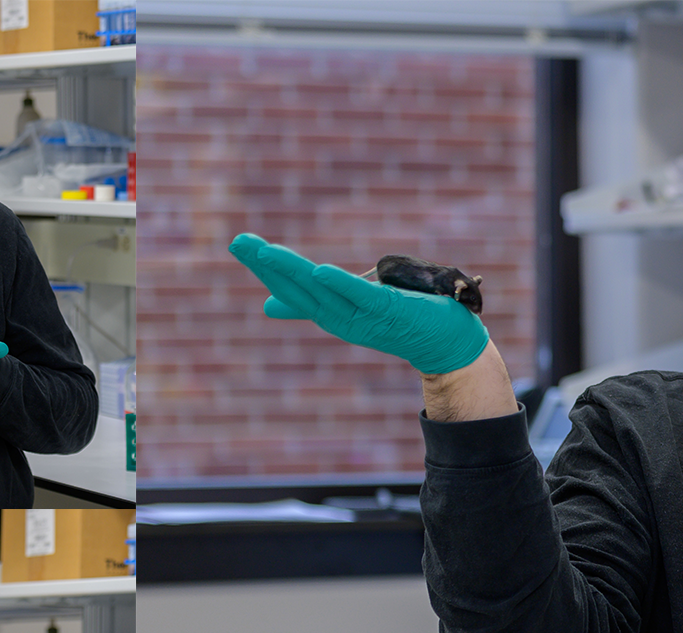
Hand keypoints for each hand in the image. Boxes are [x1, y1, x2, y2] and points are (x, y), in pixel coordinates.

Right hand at [228, 233, 489, 374]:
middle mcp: (340, 320)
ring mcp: (364, 318)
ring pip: (322, 292)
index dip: (264, 269)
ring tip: (266, 251)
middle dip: (267, 267)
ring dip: (293, 271)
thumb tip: (267, 307)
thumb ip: (310, 305)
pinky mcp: (388, 311)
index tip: (240, 244)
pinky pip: (361, 297)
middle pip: (298, 290)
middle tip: (239, 241)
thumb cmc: (395, 319)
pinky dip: (340, 284)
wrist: (443, 341)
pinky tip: (320, 270)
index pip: (290, 290)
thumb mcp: (347, 305)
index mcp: (329, 314)